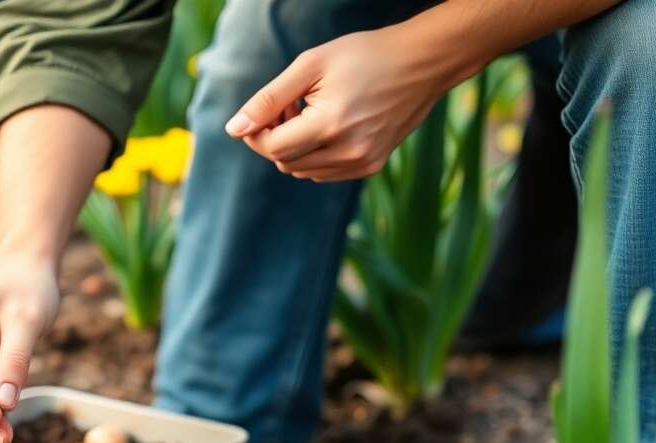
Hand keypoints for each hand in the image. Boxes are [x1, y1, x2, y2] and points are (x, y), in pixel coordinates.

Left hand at [226, 27, 452, 181]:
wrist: (421, 63)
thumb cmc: (364, 55)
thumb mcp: (310, 66)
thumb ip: (268, 99)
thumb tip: (233, 130)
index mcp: (330, 125)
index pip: (272, 148)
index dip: (256, 132)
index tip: (262, 112)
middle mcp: (347, 152)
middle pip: (285, 162)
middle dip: (276, 136)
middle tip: (291, 104)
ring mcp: (362, 163)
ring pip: (302, 171)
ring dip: (295, 147)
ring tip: (311, 112)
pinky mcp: (371, 166)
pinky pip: (324, 173)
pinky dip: (315, 155)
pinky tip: (329, 126)